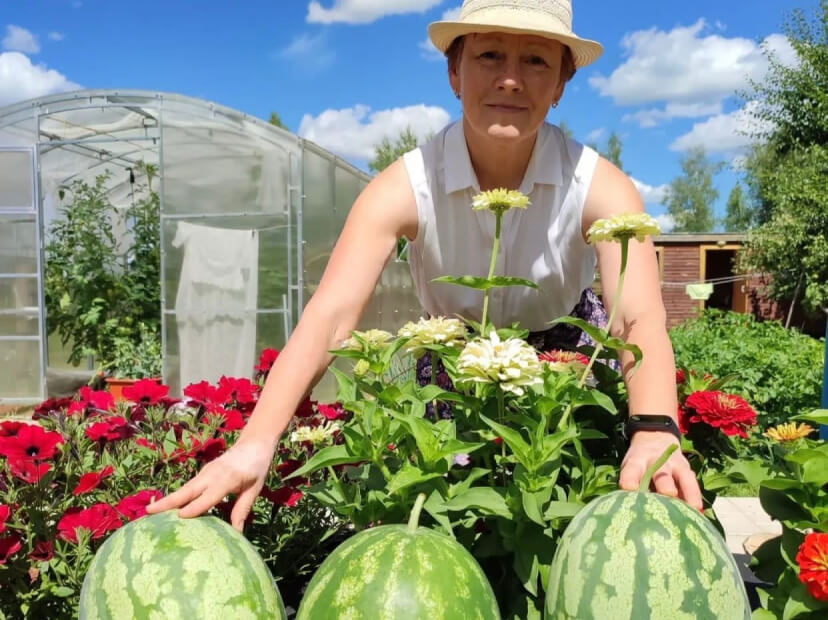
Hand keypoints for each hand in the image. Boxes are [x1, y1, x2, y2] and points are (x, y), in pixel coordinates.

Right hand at [146, 436, 276, 531]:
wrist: (254, 443)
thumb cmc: (257, 467)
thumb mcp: (254, 489)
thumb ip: (242, 509)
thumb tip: (236, 534)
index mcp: (227, 479)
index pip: (208, 496)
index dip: (195, 506)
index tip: (179, 517)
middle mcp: (212, 475)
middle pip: (187, 491)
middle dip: (167, 502)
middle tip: (147, 512)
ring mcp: (205, 472)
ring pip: (184, 488)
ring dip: (167, 499)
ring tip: (149, 512)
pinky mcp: (203, 472)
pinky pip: (188, 486)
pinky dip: (176, 496)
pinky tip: (166, 507)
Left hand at [619, 431, 702, 510]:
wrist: (654, 439)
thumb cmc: (638, 465)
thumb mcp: (630, 469)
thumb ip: (632, 485)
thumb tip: (632, 512)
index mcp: (636, 462)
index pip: (631, 471)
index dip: (630, 480)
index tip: (629, 489)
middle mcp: (656, 462)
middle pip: (660, 473)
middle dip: (665, 484)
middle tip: (668, 494)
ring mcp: (674, 465)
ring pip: (682, 477)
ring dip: (688, 492)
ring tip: (693, 508)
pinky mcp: (687, 470)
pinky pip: (693, 485)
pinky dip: (696, 499)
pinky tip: (700, 514)